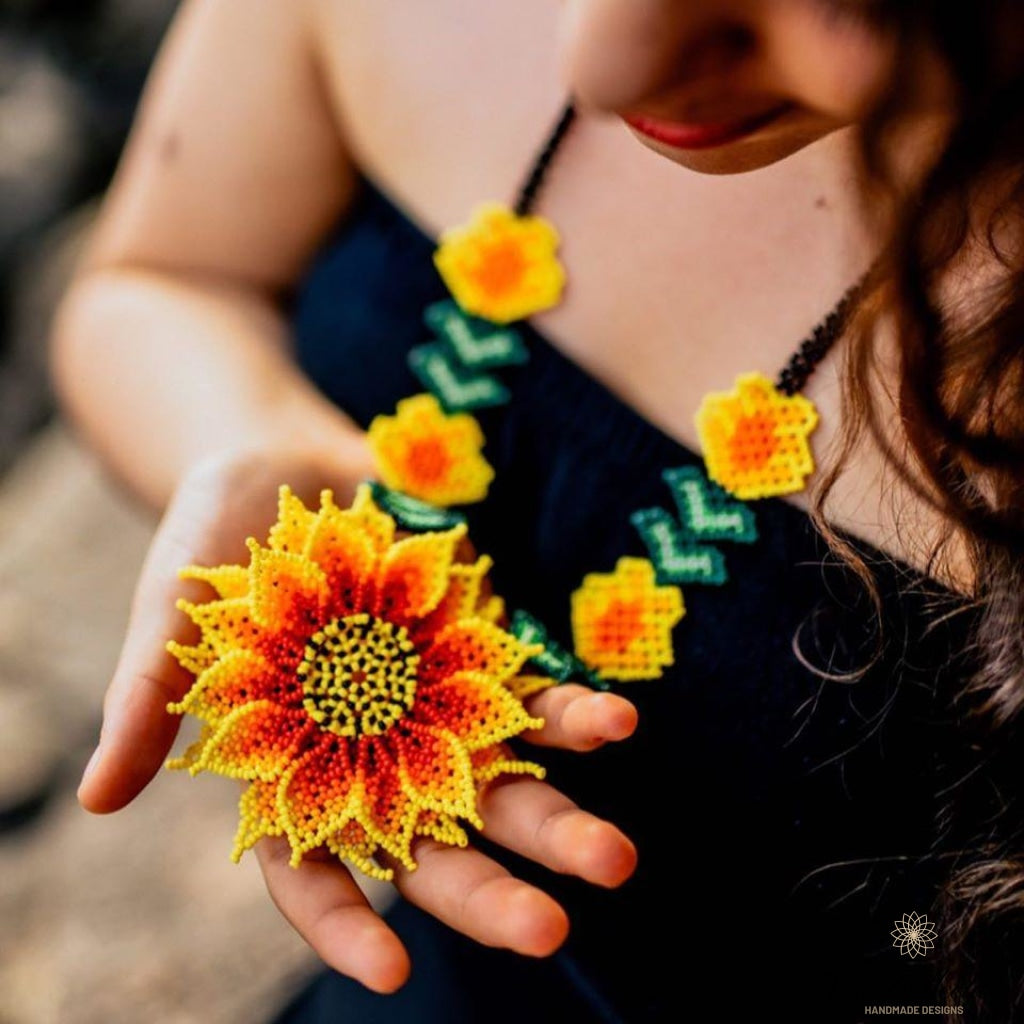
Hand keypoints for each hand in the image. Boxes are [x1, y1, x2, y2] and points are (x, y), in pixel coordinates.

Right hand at [77, 446, 638, 993]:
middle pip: (432, 847)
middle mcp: (374, 757)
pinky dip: (574, 716)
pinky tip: (616, 725)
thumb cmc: (215, 548)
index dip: (343, 925)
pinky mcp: (483, 655)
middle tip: (549, 932)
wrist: (290, 468)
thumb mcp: (171, 613)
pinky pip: (536, 698)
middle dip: (489, 894)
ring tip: (613, 857)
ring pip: (503, 784)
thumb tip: (95, 798)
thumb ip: (147, 696)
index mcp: (293, 772)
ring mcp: (437, 709)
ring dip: (559, 820)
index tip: (390, 971)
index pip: (312, 872)